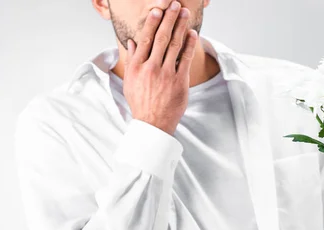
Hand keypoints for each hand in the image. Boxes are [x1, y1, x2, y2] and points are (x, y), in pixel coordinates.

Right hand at [123, 1, 197, 134]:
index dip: (152, 22)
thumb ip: (132, 60)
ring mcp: (166, 74)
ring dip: (181, 27)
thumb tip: (132, 42)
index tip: (158, 10)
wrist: (153, 123)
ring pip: (174, 45)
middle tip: (174, 5)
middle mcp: (151, 68)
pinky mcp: (179, 81)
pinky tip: (192, 34)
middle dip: (169, 19)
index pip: (145, 38)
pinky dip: (190, 45)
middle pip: (161, 37)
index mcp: (137, 66)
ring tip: (185, 14)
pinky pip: (186, 59)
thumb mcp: (130, 81)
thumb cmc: (141, 102)